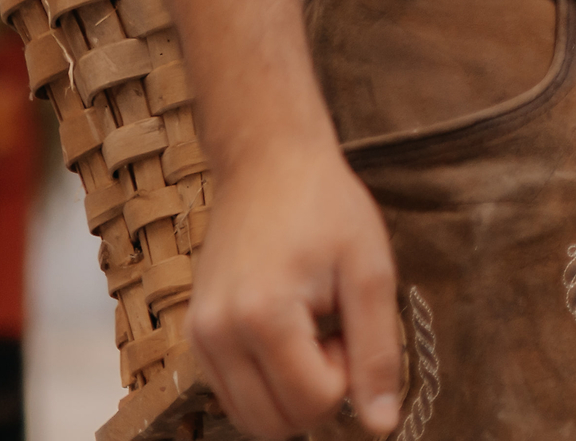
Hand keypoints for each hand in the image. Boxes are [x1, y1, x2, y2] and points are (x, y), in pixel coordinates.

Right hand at [183, 142, 404, 436]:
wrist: (267, 160)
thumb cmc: (324, 205)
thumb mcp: (370, 272)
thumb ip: (378, 353)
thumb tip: (381, 425)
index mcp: (263, 316)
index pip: (314, 403)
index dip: (346, 373)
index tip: (346, 322)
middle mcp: (218, 334)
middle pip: (277, 424)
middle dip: (317, 391)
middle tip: (329, 330)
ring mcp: (199, 336)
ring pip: (250, 418)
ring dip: (290, 391)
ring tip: (308, 329)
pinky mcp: (195, 334)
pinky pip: (232, 395)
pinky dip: (265, 383)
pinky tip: (284, 332)